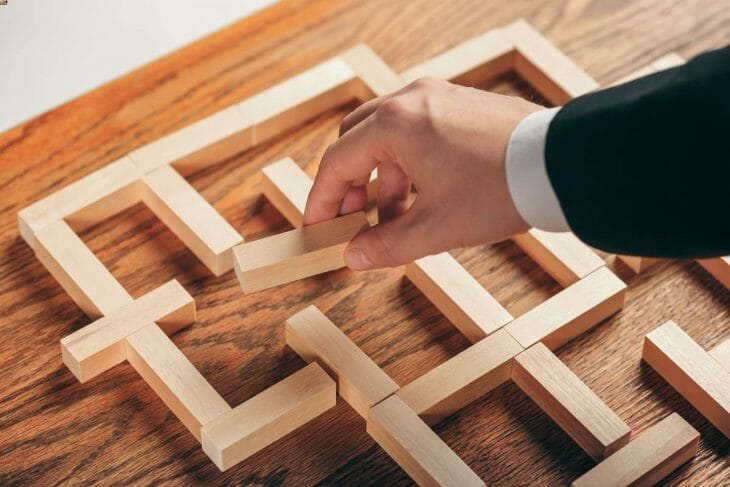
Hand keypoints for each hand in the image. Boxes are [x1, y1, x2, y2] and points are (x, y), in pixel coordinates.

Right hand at [303, 77, 542, 269]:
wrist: (563, 164)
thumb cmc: (501, 189)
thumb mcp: (436, 227)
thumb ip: (387, 244)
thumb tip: (354, 257)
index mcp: (396, 124)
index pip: (338, 162)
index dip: (322, 200)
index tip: (318, 226)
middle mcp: (412, 100)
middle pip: (356, 140)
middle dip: (349, 184)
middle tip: (351, 221)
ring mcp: (439, 97)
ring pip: (387, 136)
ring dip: (381, 178)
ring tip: (392, 220)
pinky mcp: (461, 104)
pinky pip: (417, 131)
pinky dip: (407, 163)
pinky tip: (421, 197)